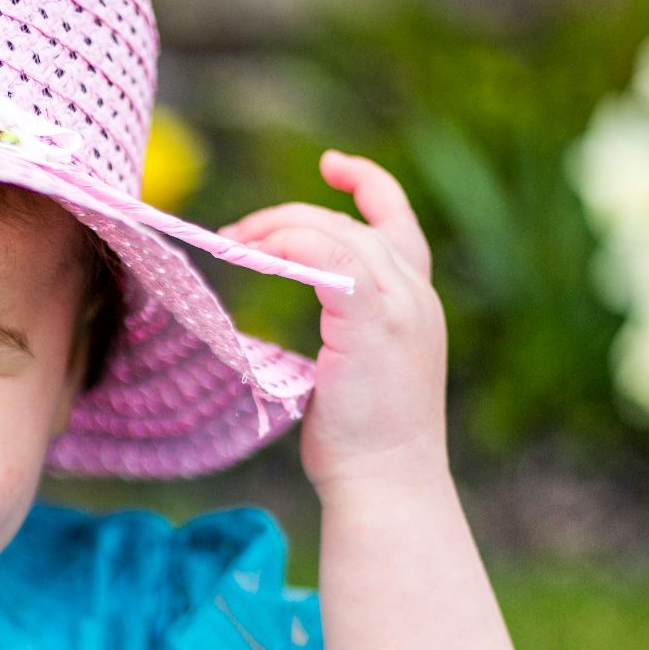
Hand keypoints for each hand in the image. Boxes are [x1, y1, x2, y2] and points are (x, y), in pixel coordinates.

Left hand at [218, 151, 447, 496]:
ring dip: (277, 230)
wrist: (386, 482)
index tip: (331, 166)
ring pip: (334, 234)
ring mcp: (400, 306)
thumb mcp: (356, 367)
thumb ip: (343, 325)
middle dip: (286, 219)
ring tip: (232, 242)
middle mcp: (416, 295)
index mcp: (415, 303)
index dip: (367, 183)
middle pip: (349, 223)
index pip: (397, 220)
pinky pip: (327, 259)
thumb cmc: (362, 440)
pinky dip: (287, 248)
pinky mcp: (373, 321)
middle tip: (233, 233)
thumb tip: (296, 297)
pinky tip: (253, 256)